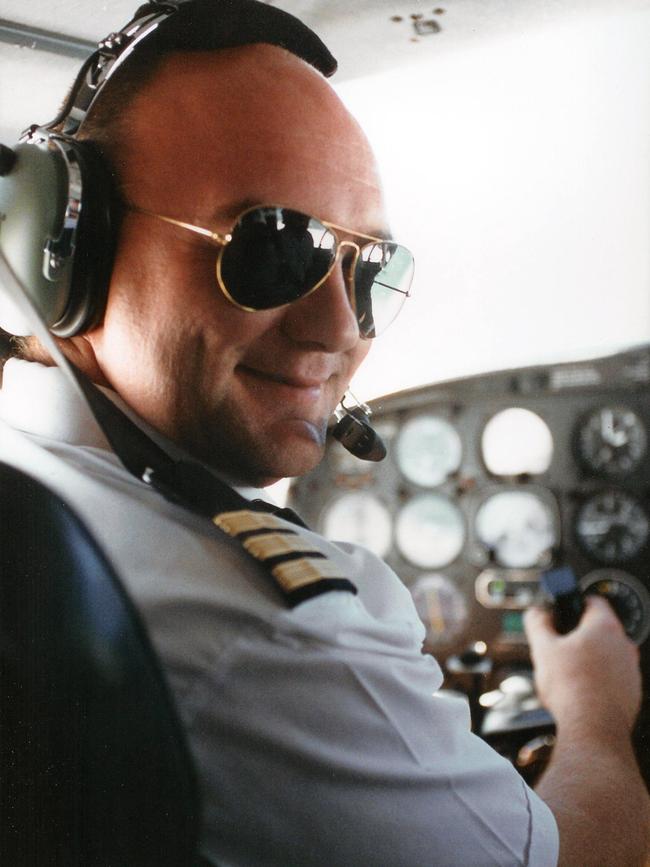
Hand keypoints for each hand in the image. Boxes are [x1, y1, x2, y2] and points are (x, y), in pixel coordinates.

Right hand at [524, 595, 641, 738]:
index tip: (564, 614)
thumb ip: (538, 623)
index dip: (574, 604)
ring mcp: (631, 669)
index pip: (593, 600)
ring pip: (608, 655)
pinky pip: (614, 678)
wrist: (592, 728)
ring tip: (569, 675)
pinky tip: (581, 692)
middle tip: (560, 649)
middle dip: (579, 637)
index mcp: (604, 627)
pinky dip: (599, 681)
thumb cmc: (572, 689)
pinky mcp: (632, 692)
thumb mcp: (542, 648)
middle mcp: (624, 644)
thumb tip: (537, 613)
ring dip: (590, 660)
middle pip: (599, 630)